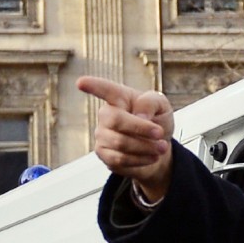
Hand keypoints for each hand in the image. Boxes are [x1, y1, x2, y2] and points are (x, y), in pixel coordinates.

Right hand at [76, 75, 175, 200]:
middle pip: (115, 119)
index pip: (104, 89)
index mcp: (119, 97)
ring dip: (146, 147)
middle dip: (141, 128)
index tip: (81, 83)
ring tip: (161, 147)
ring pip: (120, 143)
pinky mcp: (104, 154)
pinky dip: (141, 159)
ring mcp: (102, 135)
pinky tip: (151, 156)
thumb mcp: (162, 105)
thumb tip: (140, 115)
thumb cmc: (157, 120)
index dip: (92, 86)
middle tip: (160, 133)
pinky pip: (120, 159)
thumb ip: (151, 102)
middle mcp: (106, 115)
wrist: (159, 147)